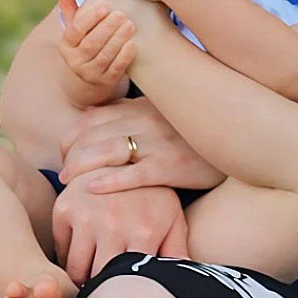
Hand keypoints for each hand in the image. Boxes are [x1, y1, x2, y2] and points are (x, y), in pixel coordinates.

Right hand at [51, 169, 189, 283]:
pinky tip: (83, 252)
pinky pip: (61, 251)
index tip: (128, 294)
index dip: (127, 293)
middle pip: (99, 280)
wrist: (123, 154)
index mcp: (143, 232)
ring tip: (95, 272)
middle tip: (109, 288)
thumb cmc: (152, 194)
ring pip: (75, 270)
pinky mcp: (65, 208)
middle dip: (104, 289)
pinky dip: (69, 257)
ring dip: (84, 276)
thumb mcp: (171, 218)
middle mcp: (113, 225)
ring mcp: (86, 216)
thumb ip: (177, 250)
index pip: (129, 282)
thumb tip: (184, 281)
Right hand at [57, 0, 134, 91]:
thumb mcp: (75, 29)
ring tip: (130, 25)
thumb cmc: (85, 43)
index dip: (90, 19)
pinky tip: (133, 45)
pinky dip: (124, 57)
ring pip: (104, 56)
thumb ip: (70, 8)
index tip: (105, 6)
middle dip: (107, 28)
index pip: (76, 31)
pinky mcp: (105, 82)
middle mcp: (75, 61)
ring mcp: (90, 73)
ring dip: (118, 40)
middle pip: (91, 43)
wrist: (90, 78)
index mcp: (67, 45)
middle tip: (122, 14)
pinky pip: (115, 70)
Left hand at [59, 97, 224, 192]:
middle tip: (63, 174)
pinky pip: (136, 174)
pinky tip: (94, 190)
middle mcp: (146, 120)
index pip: (91, 119)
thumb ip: (128, 114)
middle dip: (71, 156)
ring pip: (108, 151)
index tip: (64, 154)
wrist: (235, 137)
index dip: (70, 137)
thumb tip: (91, 119)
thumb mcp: (159, 113)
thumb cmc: (190, 132)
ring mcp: (160, 143)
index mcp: (140, 107)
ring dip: (81, 167)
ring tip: (69, 184)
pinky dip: (111, 181)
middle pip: (93, 135)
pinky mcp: (173, 165)